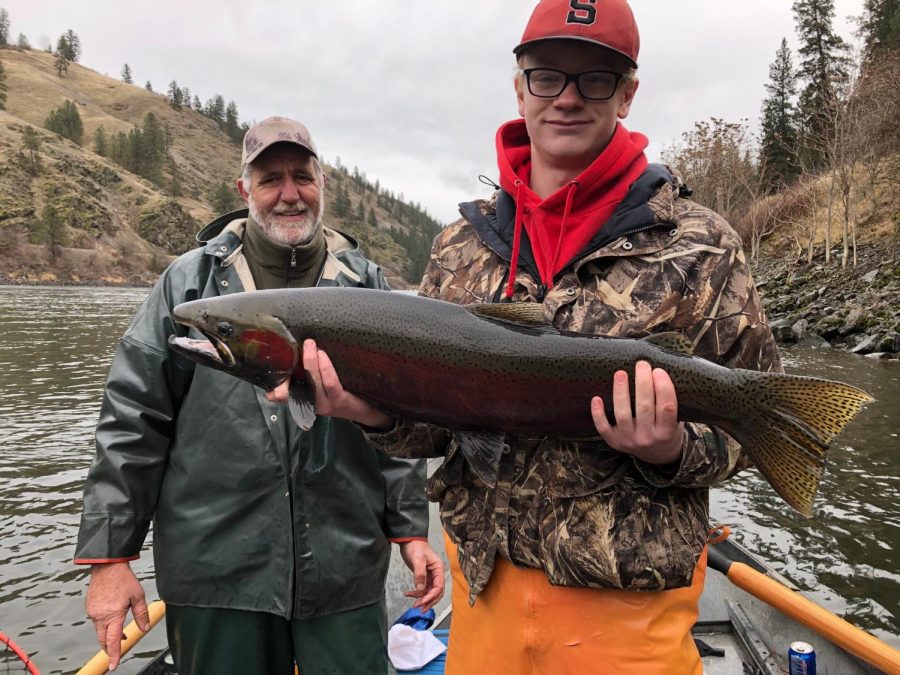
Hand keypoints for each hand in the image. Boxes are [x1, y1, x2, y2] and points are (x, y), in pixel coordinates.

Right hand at [85, 562, 149, 670]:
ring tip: (120, 634)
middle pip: (103, 640)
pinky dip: (104, 625)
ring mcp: (93, 612)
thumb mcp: (138, 597)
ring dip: (108, 636)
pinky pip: (96, 621)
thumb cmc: (123, 580)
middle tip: (116, 652)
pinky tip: (112, 620)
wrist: (107, 566)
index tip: (114, 665)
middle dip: (110, 648)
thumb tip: (145, 628)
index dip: (114, 654)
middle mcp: (100, 616)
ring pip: (99, 631)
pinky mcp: (89, 607)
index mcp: (113, 615)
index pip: (113, 641)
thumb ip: (142, 615)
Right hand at [265, 340, 392, 429]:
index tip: (269, 383)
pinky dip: (325, 368)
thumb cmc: (342, 393)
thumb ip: (310, 372)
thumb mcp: (323, 385)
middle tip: (301, 342)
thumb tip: (303, 346)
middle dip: (295, 363)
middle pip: (296, 384)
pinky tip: (323, 356)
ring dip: (311, 362)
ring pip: (313, 381)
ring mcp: (325, 404)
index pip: (283, 394)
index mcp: (304, 398)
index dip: (274, 388)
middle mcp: (311, 403)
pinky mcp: (339, 401)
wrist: (367, 411)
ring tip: (311, 345)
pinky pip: (330, 383)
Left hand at [398, 540, 444, 610]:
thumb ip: (420, 575)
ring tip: (414, 604)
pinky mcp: (423, 576)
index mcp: (438, 569)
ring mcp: (430, 575)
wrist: (408, 539)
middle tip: (420, 608)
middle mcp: (436, 573)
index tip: (422, 602)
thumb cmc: (415, 546)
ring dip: (422, 599)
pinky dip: (416, 593)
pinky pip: (422, 588)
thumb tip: (420, 590)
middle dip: (428, 601)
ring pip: (429, 592)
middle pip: (436, 592)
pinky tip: (408, 594)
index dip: (431, 596)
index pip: (438, 587)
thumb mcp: (417, 559)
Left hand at [590, 360, 683, 465]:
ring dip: (621, 393)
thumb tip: (658, 371)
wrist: (658, 455)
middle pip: (644, 407)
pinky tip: (597, 398)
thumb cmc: (667, 430)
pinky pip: (603, 428)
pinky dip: (598, 414)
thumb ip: (669, 401)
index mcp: (667, 432)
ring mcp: (629, 440)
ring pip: (623, 415)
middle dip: (643, 383)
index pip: (667, 408)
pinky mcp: (614, 442)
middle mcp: (648, 438)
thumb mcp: (677, 420)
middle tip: (641, 365)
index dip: (664, 388)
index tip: (659, 370)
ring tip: (620, 373)